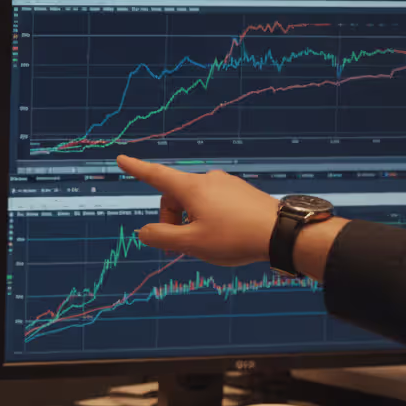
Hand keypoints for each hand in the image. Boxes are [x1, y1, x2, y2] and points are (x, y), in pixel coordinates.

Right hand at [117, 155, 279, 266]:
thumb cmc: (235, 237)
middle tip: (179, 246)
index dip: (137, 168)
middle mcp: (208, 180)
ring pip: (195, 202)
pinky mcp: (241, 193)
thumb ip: (161, 237)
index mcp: (192, 188)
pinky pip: (213, 203)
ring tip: (205, 244)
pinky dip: (208, 219)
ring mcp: (226, 184)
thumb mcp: (191, 244)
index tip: (122, 159)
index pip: (156, 175)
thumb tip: (145, 232)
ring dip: (190, 222)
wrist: (282, 233)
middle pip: (175, 196)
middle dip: (170, 220)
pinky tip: (223, 237)